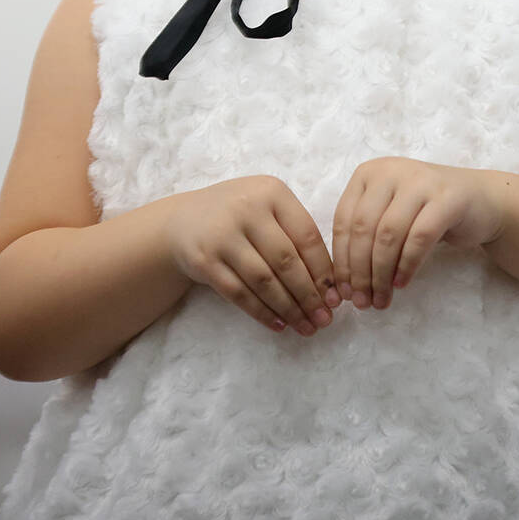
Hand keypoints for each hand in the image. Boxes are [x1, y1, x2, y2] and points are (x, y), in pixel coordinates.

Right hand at [165, 175, 337, 335]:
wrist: (182, 221)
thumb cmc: (240, 217)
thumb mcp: (268, 209)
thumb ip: (297, 235)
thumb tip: (331, 286)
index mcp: (272, 192)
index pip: (307, 236)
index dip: (324, 270)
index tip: (337, 297)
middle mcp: (246, 209)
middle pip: (286, 261)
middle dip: (310, 295)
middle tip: (325, 319)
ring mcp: (221, 235)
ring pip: (263, 280)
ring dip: (289, 308)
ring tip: (307, 327)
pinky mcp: (202, 260)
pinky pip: (238, 292)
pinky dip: (261, 312)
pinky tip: (279, 324)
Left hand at [331, 158, 505, 309]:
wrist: (482, 200)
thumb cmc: (429, 212)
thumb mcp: (391, 215)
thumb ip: (367, 237)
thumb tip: (346, 284)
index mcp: (370, 173)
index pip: (344, 220)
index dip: (342, 259)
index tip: (344, 291)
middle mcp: (392, 171)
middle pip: (364, 228)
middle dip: (360, 271)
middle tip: (363, 301)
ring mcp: (422, 181)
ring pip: (388, 235)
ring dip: (381, 273)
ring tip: (382, 298)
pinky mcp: (448, 198)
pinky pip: (419, 239)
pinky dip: (407, 266)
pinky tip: (402, 284)